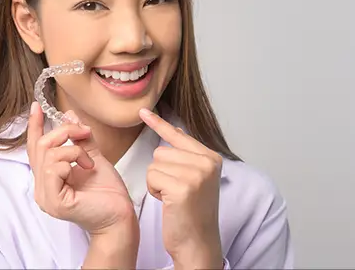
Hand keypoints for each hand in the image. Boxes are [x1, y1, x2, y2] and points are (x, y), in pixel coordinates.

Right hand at [27, 101, 136, 235]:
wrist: (121, 215)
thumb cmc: (108, 192)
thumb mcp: (92, 156)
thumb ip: (79, 138)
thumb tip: (69, 116)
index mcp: (48, 178)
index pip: (35, 148)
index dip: (34, 126)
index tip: (37, 106)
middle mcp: (42, 188)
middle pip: (40, 145)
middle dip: (64, 132)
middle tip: (85, 134)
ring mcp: (46, 196)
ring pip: (48, 154)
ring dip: (73, 150)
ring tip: (89, 161)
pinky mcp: (54, 202)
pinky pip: (53, 169)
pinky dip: (71, 161)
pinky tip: (85, 168)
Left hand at [139, 108, 222, 268]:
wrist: (197, 243)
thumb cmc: (192, 212)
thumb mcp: (196, 178)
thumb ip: (187, 155)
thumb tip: (175, 130)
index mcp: (211, 158)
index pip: (179, 135)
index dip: (159, 124)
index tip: (143, 111)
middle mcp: (207, 163)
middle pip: (161, 152)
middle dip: (161, 172)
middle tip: (176, 192)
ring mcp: (196, 174)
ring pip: (154, 164)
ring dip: (157, 182)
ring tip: (173, 197)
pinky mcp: (183, 187)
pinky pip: (151, 177)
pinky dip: (155, 191)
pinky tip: (169, 203)